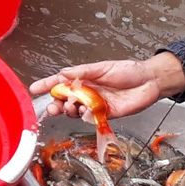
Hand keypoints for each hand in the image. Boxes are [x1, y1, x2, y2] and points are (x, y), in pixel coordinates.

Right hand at [29, 54, 184, 121]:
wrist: (149, 81)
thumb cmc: (128, 71)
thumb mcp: (103, 67)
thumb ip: (82, 71)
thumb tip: (64, 73)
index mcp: (84, 79)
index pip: (60, 82)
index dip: (47, 86)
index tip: (34, 89)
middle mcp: (87, 93)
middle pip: (64, 100)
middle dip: (55, 104)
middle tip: (52, 107)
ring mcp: (95, 104)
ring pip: (75, 111)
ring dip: (69, 110)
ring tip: (71, 107)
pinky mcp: (105, 115)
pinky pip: (90, 118)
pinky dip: (85, 116)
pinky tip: (86, 111)